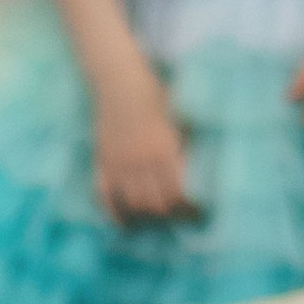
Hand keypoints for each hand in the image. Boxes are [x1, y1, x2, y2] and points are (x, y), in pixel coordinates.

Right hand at [91, 67, 197, 225]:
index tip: (196, 214)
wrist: (119, 81)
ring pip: (134, 205)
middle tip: (177, 215)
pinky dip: (115, 213)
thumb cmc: (154, 95)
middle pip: (157, 204)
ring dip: (146, 215)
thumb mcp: (179, 117)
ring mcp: (119, 164)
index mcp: (164, 149)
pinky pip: (105, 197)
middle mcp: (141, 161)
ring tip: (155, 217)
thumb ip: (186, 145)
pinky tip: (125, 222)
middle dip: (169, 214)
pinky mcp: (102, 163)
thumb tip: (200, 172)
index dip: (188, 209)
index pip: (178, 193)